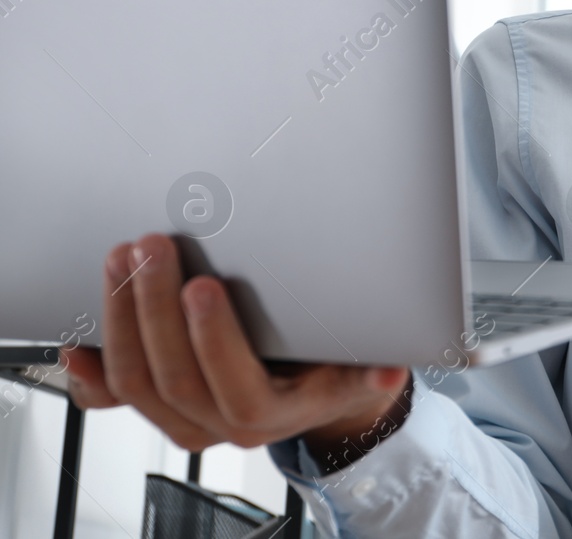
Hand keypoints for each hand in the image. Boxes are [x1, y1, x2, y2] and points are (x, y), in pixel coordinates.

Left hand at [63, 233, 411, 472]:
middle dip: (155, 306)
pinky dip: (89, 372)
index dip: (215, 341)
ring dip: (122, 317)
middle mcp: (224, 424)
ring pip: (138, 383)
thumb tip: (391, 372)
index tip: (204, 285)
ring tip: (124, 260)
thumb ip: (373, 368)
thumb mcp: (360, 364)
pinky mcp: (158, 404)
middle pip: (174, 377)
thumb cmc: (332, 365)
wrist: (313, 393)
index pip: (238, 389)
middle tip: (153, 248)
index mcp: (274, 414)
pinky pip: (112, 400)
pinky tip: (78, 340)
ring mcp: (185, 417)